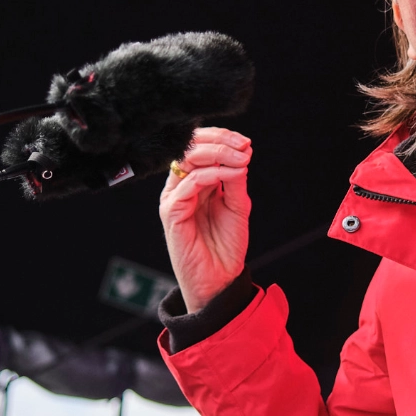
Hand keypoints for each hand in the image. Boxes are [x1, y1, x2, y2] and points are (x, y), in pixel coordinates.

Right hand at [160, 127, 251, 310]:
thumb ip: (235, 179)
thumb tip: (242, 151)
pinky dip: (214, 175)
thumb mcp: (237, 204)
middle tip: (244, 146)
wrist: (220, 278)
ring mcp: (173, 198)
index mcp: (194, 182)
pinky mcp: (171, 213)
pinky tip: (234, 174)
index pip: (199, 147)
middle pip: (191, 148)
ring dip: (219, 154)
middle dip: (220, 141)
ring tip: (243, 159)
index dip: (220, 137)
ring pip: (188, 161)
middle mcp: (180, 187)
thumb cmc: (226, 244)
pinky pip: (189, 184)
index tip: (245, 142)